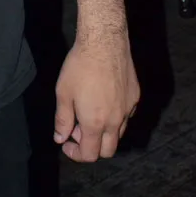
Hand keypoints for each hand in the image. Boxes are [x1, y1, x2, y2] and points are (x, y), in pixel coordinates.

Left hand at [54, 35, 139, 161]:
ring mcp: (128, 109)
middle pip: (108, 150)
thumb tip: (60, 139)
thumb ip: (62, 120)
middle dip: (92, 147)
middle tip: (77, 129)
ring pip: (119, 134)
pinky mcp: (135, 97)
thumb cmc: (79, 67)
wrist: (104, 42)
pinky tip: (103, 100)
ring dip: (104, 133)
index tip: (66, 144)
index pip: (90, 154)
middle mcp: (116, 121)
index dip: (76, 154)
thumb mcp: (63, 93)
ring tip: (89, 113)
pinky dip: (115, 118)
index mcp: (95, 123)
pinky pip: (126, 116)